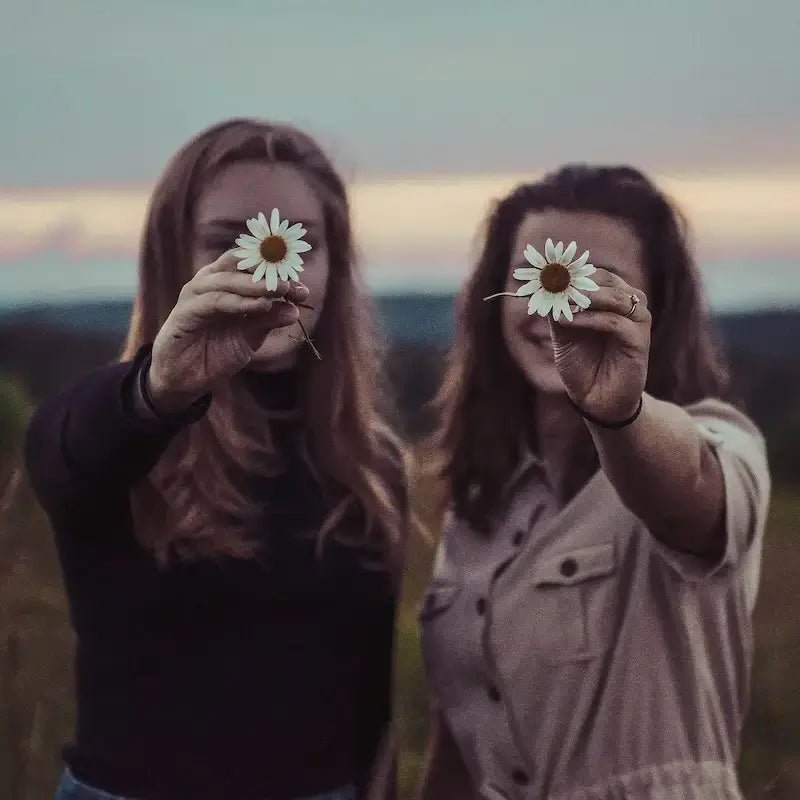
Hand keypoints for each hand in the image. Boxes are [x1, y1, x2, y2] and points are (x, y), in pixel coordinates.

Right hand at [148, 250, 308, 409]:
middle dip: (269, 273)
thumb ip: (268, 320)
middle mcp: (209, 282)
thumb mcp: (249, 336)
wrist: (186, 379)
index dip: (278, 273)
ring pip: (228, 279)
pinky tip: (260, 306)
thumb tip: (295, 310)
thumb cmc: (216, 351)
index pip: (252, 265)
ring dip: (256, 284)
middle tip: (292, 285)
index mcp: (225, 282)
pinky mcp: (184, 312)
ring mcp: (195, 294)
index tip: (303, 289)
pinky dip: (239, 302)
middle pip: (239, 264)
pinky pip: (214, 301)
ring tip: (281, 291)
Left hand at [549, 268, 650, 421]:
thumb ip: (558, 310)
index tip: (548, 274)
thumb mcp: (564, 334)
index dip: (572, 272)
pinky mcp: (639, 341)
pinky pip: (615, 322)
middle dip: (578, 282)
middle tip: (554, 285)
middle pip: (607, 280)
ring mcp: (637, 322)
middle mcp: (628, 306)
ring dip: (585, 297)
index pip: (597, 274)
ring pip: (615, 297)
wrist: (595, 400)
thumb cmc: (582, 365)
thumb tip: (545, 287)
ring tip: (562, 303)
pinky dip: (591, 319)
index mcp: (612, 300)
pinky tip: (570, 320)